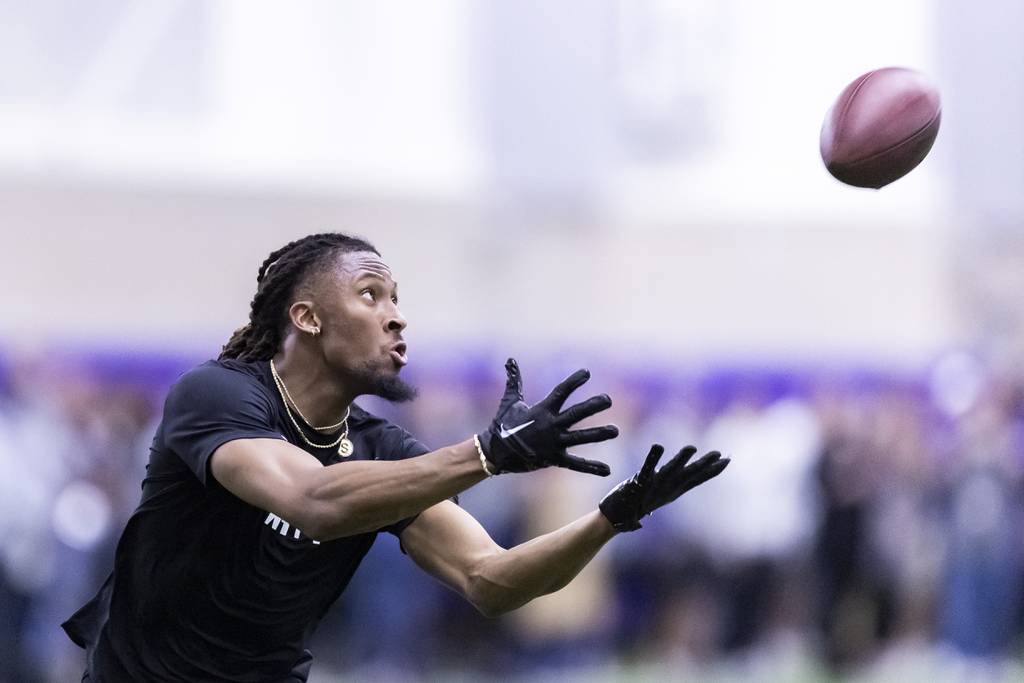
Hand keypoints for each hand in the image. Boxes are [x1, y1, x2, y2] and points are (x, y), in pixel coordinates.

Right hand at [478, 358, 617, 475]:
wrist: (494, 452)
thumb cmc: (503, 425)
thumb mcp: (510, 401)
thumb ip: (515, 380)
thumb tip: (510, 359)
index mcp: (542, 410)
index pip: (561, 392)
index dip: (574, 381)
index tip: (587, 373)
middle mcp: (550, 426)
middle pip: (576, 413)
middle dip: (593, 406)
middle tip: (608, 399)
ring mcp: (553, 443)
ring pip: (580, 438)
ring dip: (599, 434)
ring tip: (615, 431)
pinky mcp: (554, 460)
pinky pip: (575, 464)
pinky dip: (591, 468)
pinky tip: (607, 470)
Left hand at [599, 444, 728, 531]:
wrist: (617, 517)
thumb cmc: (641, 502)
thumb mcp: (664, 492)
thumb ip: (677, 482)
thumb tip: (689, 474)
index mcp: (675, 490)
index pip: (697, 479)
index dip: (713, 470)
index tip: (728, 460)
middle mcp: (668, 489)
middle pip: (689, 475)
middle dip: (705, 465)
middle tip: (720, 454)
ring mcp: (654, 486)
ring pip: (671, 471)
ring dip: (681, 460)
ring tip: (691, 448)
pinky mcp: (639, 482)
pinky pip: (647, 468)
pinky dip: (653, 457)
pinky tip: (658, 446)